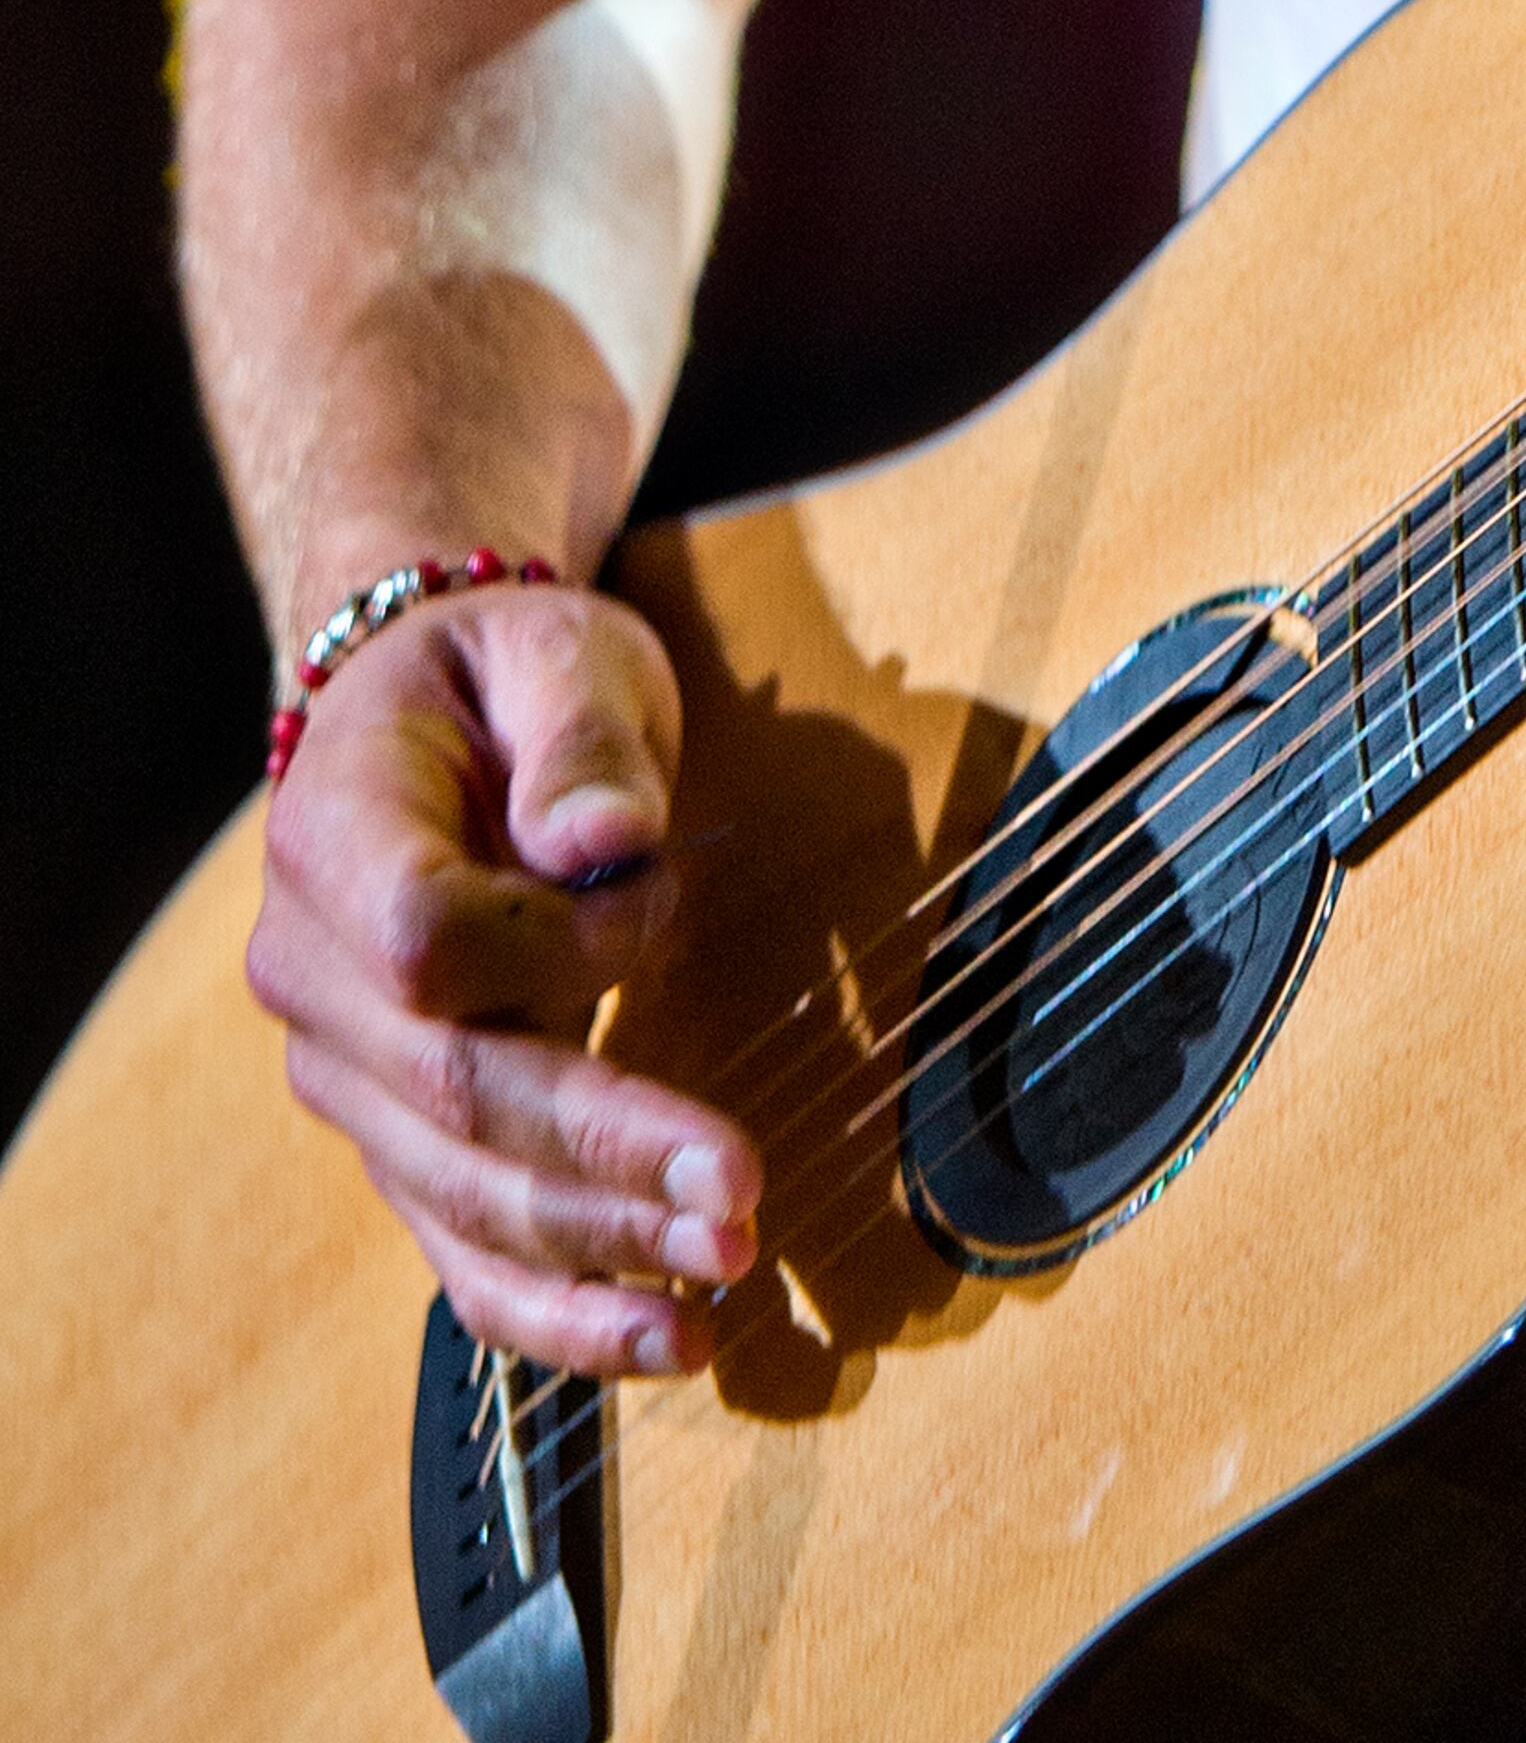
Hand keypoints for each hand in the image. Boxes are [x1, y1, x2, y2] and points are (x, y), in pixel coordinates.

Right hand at [244, 576, 760, 1376]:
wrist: (426, 717)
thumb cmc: (505, 678)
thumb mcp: (558, 654)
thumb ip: (581, 742)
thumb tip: (603, 847)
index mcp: (335, 839)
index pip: (424, 941)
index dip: (552, 941)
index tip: (657, 889)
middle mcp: (313, 978)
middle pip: (454, 1095)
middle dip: (603, 1159)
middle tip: (741, 1198)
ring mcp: (349, 1075)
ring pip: (461, 1195)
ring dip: (597, 1252)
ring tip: (722, 1277)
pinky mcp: (400, 1140)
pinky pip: (462, 1247)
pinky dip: (557, 1310)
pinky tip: (658, 1342)